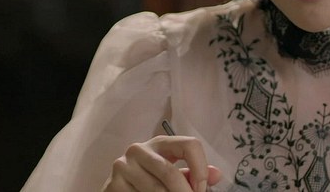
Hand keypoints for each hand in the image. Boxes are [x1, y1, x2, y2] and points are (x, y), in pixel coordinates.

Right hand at [101, 135, 221, 191]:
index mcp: (160, 143)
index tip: (201, 190)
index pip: (189, 145)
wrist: (118, 190)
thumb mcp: (172, 173)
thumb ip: (193, 173)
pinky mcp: (113, 184)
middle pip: (171, 172)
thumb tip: (217, 175)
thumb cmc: (150, 180)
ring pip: (156, 191)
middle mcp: (139, 149)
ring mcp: (123, 166)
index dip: (200, 169)